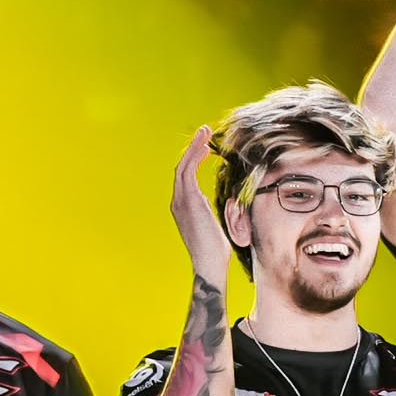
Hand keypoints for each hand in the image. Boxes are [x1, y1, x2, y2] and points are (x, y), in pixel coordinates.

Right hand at [169, 123, 234, 290]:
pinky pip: (188, 171)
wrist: (210, 263)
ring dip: (193, 147)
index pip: (185, 177)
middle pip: (181, 167)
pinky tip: (205, 147)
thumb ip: (211, 210)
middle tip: (205, 132)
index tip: (205, 148)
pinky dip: (195, 156)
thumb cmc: (216, 249)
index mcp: (183, 207)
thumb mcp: (213, 224)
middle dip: (192, 148)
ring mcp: (181, 201)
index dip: (193, 160)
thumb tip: (216, 201)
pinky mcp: (189, 200)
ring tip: (205, 132)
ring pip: (183, 166)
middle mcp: (178, 201)